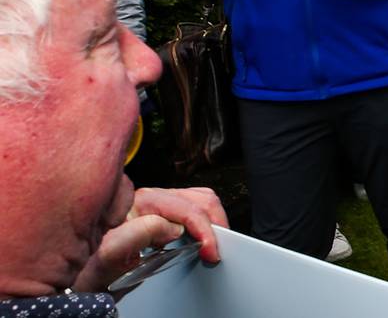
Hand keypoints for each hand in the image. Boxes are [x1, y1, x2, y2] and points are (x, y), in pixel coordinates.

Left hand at [73, 187, 227, 292]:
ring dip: (210, 220)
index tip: (211, 253)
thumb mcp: (109, 256)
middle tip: (217, 249)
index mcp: (136, 204)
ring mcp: (153, 205)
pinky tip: (199, 239)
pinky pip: (191, 207)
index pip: (184, 208)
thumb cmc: (88, 271)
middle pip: (196, 198)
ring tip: (211, 244)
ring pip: (197, 199)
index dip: (203, 230)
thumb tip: (173, 226)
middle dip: (213, 222)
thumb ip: (139, 235)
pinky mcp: (158, 214)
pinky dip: (203, 222)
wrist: (79, 279)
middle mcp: (146, 199)